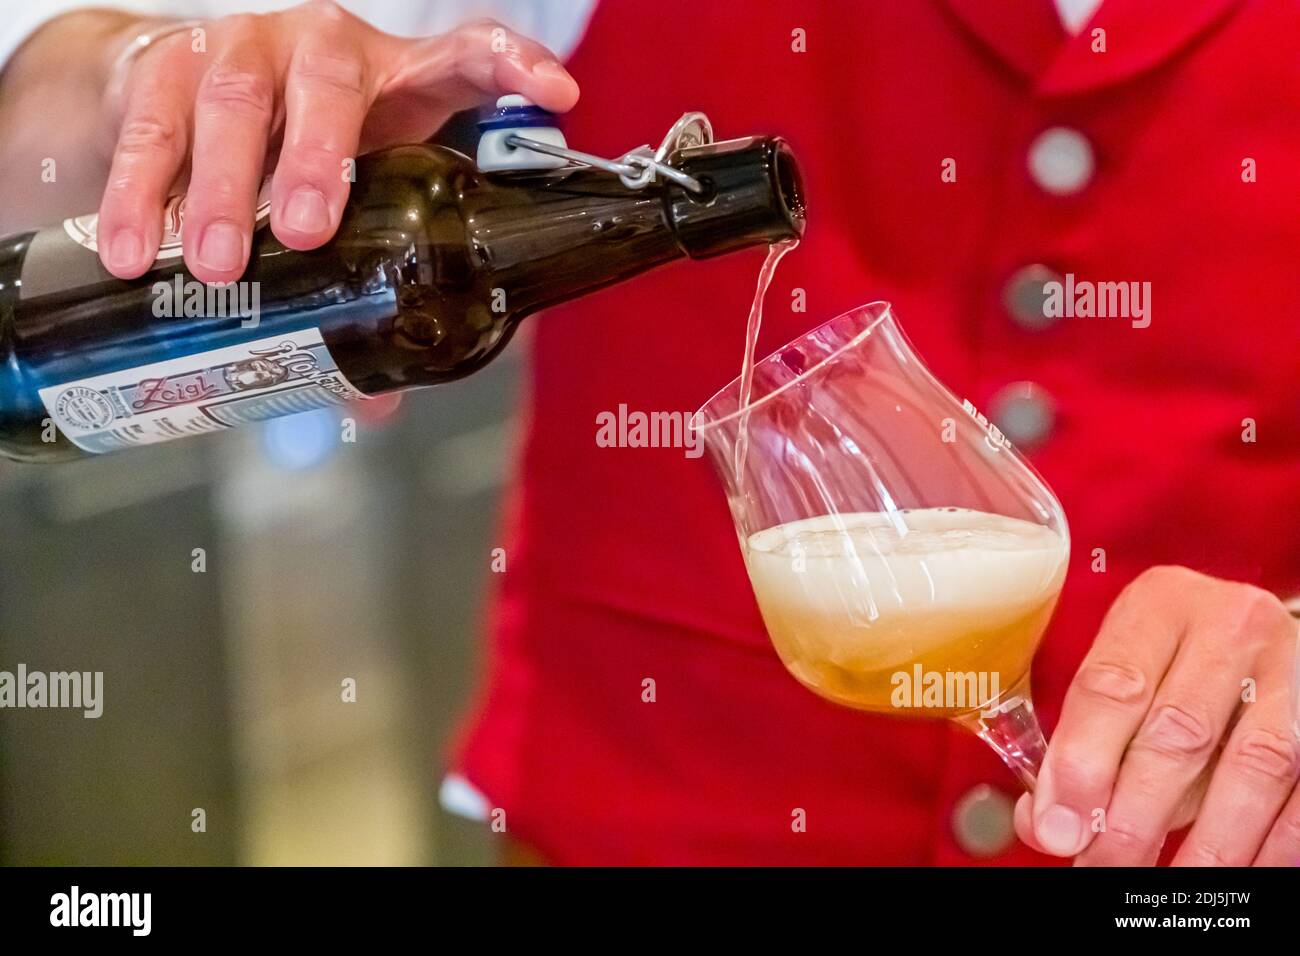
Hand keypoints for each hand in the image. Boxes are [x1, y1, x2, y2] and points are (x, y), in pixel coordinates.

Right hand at [96, 0, 579, 282]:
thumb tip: (372, 400)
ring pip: (233, 105)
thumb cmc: (291, 150)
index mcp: (396, 79)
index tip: (555, 96)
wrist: (174, 90)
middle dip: (318, 161)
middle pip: (331, 88)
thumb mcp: (349, 198)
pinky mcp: (165, 63)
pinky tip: (133, 249)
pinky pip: (149, 125)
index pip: (468, 54)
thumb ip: (366, 282)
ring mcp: (243, 48)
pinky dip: (137, 192)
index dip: (514, 67)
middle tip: (305, 234)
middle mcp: (323, 48)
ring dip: (220, 189)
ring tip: (212, 266)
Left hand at [1015, 565, 1299, 864]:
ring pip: (1252, 767)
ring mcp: (1294, 667)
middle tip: (1104, 865)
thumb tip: (1047, 824)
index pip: (1112, 687)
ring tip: (1167, 884)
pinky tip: (1232, 873)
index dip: (1081, 765)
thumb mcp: (1123, 673)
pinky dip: (1268, 846)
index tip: (1058, 827)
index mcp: (1161, 603)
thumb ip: (1082, 740)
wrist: (1258, 637)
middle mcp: (1232, 624)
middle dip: (1135, 816)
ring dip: (1207, 843)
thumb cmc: (1175, 659)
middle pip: (1179, 732)